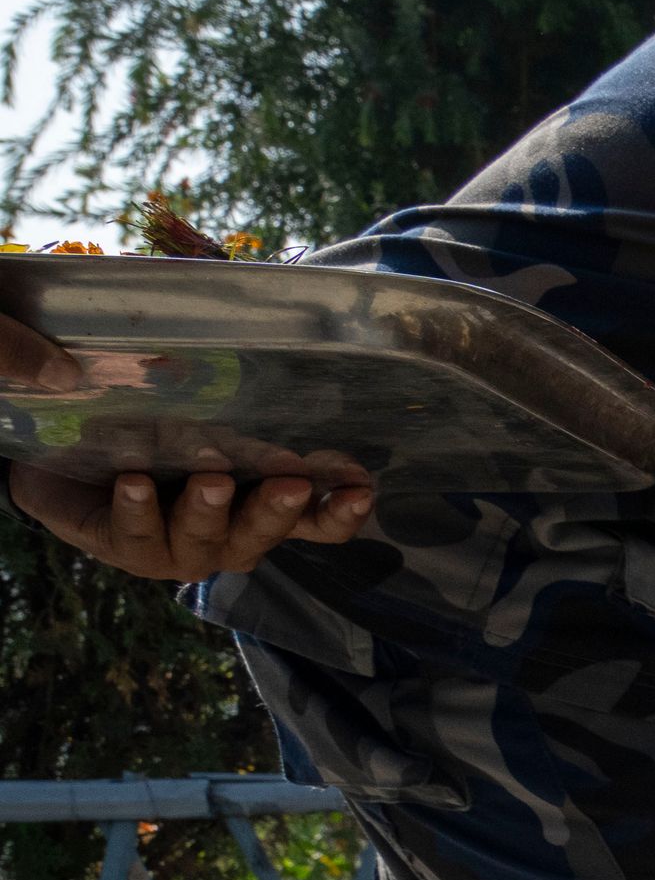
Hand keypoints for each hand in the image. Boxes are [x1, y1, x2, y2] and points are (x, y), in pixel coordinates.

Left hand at [8, 305, 379, 576]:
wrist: (68, 457)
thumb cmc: (147, 429)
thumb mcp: (194, 405)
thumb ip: (230, 391)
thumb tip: (263, 328)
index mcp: (258, 507)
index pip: (316, 521)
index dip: (342, 511)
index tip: (362, 487)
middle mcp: (230, 536)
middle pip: (265, 534)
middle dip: (276, 509)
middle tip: (289, 482)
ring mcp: (181, 550)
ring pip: (207, 541)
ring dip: (209, 511)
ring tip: (210, 480)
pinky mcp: (127, 549)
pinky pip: (137, 535)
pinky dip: (138, 508)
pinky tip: (133, 481)